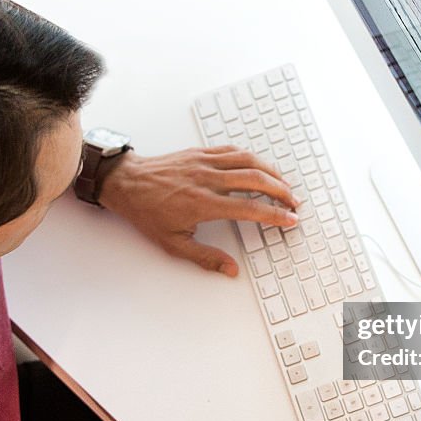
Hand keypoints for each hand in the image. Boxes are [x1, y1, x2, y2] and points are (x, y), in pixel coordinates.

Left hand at [97, 145, 298, 275]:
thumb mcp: (173, 243)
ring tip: (285, 184)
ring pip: (248, 160)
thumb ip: (205, 257)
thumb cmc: (147, 212)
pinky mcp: (200, 152)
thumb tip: (230, 270)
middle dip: (281, 191)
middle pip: (256, 180)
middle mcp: (207, 179)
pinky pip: (233, 151)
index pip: (249, 208)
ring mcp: (204, 162)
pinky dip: (252, 158)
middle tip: (294, 202)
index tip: (290, 220)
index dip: (274, 215)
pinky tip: (260, 166)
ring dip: (271, 172)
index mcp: (203, 203)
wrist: (126, 183)